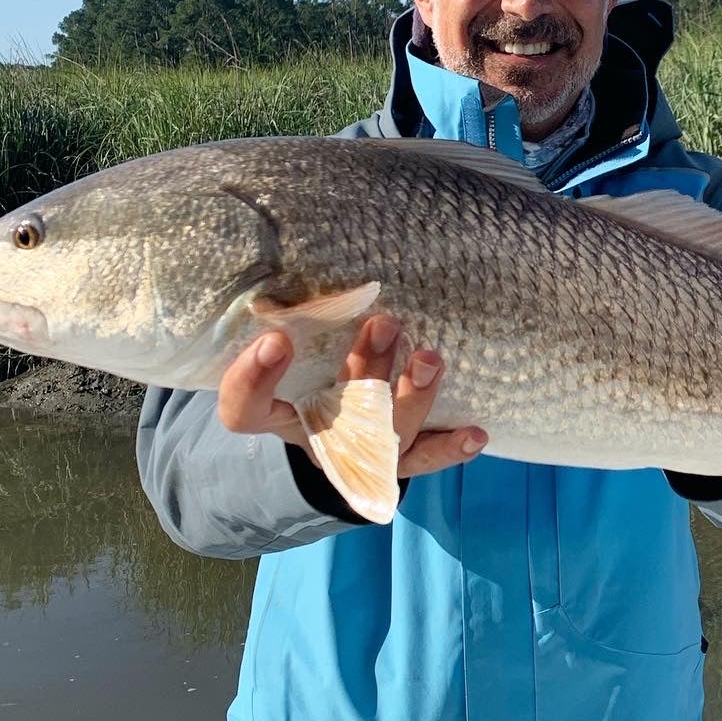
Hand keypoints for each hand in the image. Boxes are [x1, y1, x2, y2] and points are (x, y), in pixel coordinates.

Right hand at [217, 313, 487, 477]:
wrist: (335, 434)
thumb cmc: (310, 370)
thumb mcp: (295, 345)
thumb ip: (293, 314)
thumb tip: (301, 259)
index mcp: (278, 414)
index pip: (245, 408)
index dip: (254, 380)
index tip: (276, 339)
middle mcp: (319, 437)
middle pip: (338, 415)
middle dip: (366, 368)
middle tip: (386, 323)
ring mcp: (361, 454)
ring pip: (387, 434)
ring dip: (412, 395)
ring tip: (430, 358)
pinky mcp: (398, 461)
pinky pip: (425, 458)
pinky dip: (450, 447)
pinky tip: (476, 434)